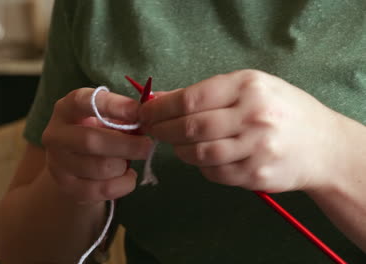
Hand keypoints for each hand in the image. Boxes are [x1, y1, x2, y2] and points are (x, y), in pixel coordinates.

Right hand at [42, 88, 152, 202]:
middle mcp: (55, 135)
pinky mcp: (67, 187)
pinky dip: (123, 184)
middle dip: (126, 145)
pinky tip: (128, 177)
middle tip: (147, 146)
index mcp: (65, 110)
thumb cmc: (97, 134)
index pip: (82, 102)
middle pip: (91, 141)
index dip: (111, 105)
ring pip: (99, 167)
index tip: (138, 111)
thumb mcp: (106, 120)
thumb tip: (148, 121)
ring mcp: (57, 164)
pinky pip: (102, 189)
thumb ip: (124, 118)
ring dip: (123, 165)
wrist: (74, 167)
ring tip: (131, 161)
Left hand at [139, 70, 343, 192]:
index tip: (144, 112)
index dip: (160, 108)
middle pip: (191, 127)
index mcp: (248, 86)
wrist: (322, 145)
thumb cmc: (279, 109)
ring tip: (177, 144)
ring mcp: (256, 147)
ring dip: (179, 150)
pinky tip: (203, 157)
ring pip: (199, 153)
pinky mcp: (256, 175)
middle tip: (152, 130)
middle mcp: (253, 115)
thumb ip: (205, 93)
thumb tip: (159, 99)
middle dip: (162, 130)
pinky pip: (214, 173)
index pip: (191, 98)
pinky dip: (201, 166)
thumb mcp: (249, 88)